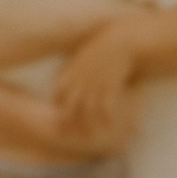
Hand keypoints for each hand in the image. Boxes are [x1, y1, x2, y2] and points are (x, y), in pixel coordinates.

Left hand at [53, 24, 138, 148]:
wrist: (120, 41)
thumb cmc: (102, 46)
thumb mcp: (83, 53)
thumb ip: (74, 65)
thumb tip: (64, 72)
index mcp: (72, 72)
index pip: (58, 91)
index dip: (57, 103)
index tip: (57, 111)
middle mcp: (81, 81)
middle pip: (69, 105)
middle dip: (66, 120)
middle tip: (64, 133)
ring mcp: (95, 85)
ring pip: (87, 110)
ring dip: (87, 124)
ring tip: (89, 136)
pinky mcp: (110, 86)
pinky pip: (106, 106)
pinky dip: (106, 117)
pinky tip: (108, 126)